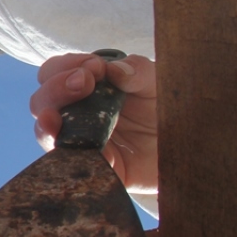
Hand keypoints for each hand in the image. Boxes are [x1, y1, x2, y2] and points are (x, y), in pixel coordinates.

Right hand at [30, 53, 158, 193]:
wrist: (194, 147)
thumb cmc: (171, 109)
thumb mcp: (159, 82)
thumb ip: (139, 71)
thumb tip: (113, 70)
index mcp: (87, 88)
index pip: (55, 72)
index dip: (65, 67)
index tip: (93, 67)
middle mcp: (76, 114)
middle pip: (42, 101)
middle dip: (54, 89)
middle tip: (83, 83)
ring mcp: (81, 142)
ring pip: (46, 133)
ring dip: (47, 123)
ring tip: (56, 119)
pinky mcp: (95, 170)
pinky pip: (72, 167)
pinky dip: (69, 157)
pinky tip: (80, 149)